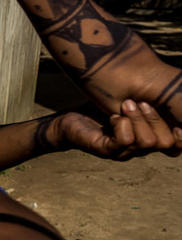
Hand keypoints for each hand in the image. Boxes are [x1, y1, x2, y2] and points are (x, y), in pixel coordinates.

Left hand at [56, 101, 181, 159]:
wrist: (68, 121)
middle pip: (165, 142)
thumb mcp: (131, 101)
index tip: (177, 116)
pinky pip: (124, 142)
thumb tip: (176, 85)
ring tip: (126, 105)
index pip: (175, 146)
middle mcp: (138, 149)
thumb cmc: (100, 110)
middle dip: (157, 119)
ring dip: (139, 119)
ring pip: (146, 142)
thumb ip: (152, 99)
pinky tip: (113, 117)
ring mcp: (122, 153)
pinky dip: (122, 126)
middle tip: (139, 102)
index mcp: (149, 137)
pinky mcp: (105, 151)